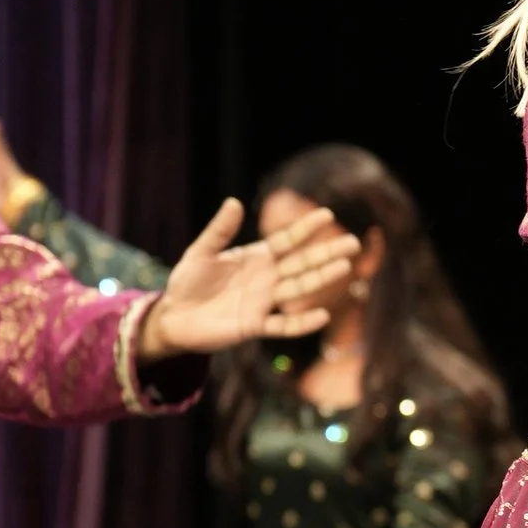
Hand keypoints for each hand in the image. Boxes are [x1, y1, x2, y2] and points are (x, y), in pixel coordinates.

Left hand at [140, 199, 359, 358]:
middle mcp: (266, 278)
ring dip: (321, 279)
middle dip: (327, 253)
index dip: (306, 228)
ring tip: (345, 267)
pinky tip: (322, 316)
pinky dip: (302, 323)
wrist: (174, 317)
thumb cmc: (187, 283)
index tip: (327, 214)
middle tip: (353, 242)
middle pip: (302, 264)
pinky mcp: (255, 325)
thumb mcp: (200, 252)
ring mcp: (263, 302)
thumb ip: (219, 231)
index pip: (287, 240)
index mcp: (256, 258)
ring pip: (299, 289)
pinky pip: (283, 325)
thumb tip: (234, 202)